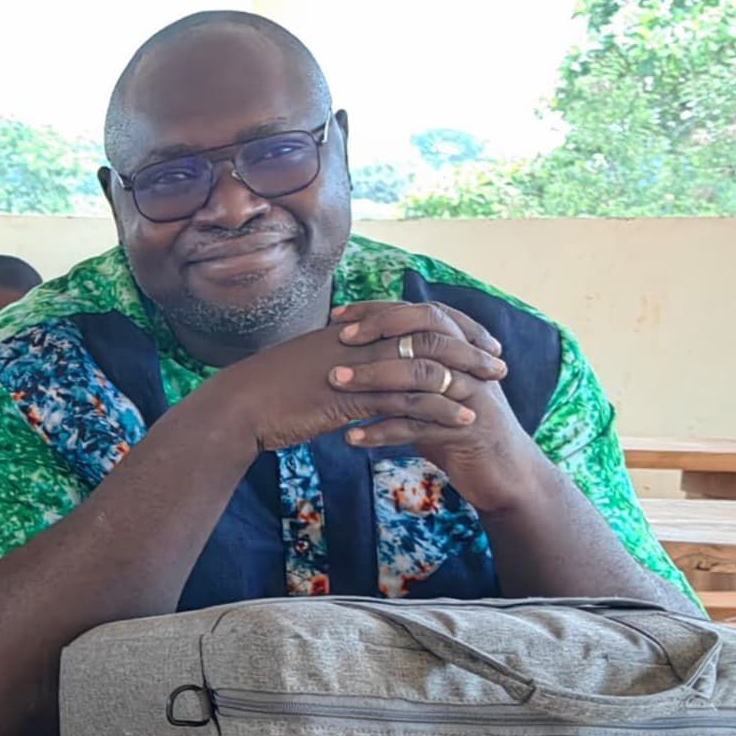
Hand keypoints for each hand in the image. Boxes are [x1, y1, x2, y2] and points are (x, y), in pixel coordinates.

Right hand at [197, 312, 505, 453]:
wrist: (238, 407)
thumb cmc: (266, 390)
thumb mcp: (308, 364)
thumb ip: (339, 359)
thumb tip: (359, 363)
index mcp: (350, 329)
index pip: (412, 315)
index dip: (449, 324)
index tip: (474, 337)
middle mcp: (358, 340)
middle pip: (428, 333)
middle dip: (468, 347)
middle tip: (497, 361)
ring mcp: (357, 367)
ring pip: (425, 365)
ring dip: (464, 378)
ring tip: (492, 390)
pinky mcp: (354, 397)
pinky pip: (408, 401)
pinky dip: (441, 409)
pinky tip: (463, 420)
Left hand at [330, 336, 551, 514]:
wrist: (505, 474)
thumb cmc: (456, 428)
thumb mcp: (434, 392)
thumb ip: (407, 368)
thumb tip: (357, 350)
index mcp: (464, 350)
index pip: (423, 314)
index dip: (380, 311)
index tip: (337, 315)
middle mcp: (473, 368)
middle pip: (428, 336)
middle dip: (380, 333)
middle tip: (340, 339)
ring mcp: (473, 398)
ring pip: (423, 377)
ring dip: (375, 377)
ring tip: (335, 380)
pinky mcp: (468, 432)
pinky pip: (420, 426)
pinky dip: (383, 430)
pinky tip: (351, 437)